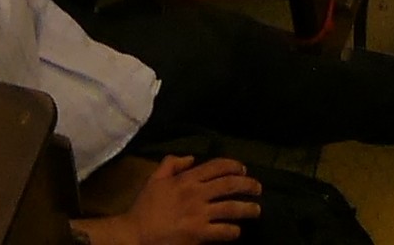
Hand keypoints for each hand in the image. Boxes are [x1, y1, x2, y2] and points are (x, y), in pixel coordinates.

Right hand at [113, 155, 264, 244]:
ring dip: (248, 208)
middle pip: (230, 185)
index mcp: (187, 179)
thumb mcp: (154, 179)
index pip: (217, 166)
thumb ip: (171, 163)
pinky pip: (223, 231)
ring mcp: (199, 215)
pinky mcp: (199, 234)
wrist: (135, 234)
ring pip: (232, 208)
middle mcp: (197, 194)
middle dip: (248, 185)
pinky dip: (233, 231)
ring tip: (257, 210)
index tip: (243, 170)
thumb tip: (191, 158)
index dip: (234, 166)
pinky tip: (237, 231)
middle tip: (258, 188)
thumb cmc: (144, 207)